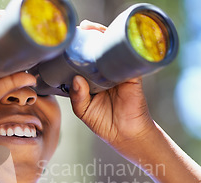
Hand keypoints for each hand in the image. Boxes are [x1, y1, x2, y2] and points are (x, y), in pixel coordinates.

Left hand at [69, 20, 154, 153]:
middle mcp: (104, 73)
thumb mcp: (83, 110)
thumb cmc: (104, 123)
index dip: (77, 48)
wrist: (125, 134)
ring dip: (103, 36)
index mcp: (91, 79)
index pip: (84, 59)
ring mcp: (118, 72)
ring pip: (111, 49)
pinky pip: (126, 58)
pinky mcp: (131, 75)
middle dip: (90, 36)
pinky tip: (110, 41)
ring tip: (92, 29)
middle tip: (82, 28)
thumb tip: (76, 78)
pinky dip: (119, 48)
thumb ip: (77, 96)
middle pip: (97, 49)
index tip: (69, 39)